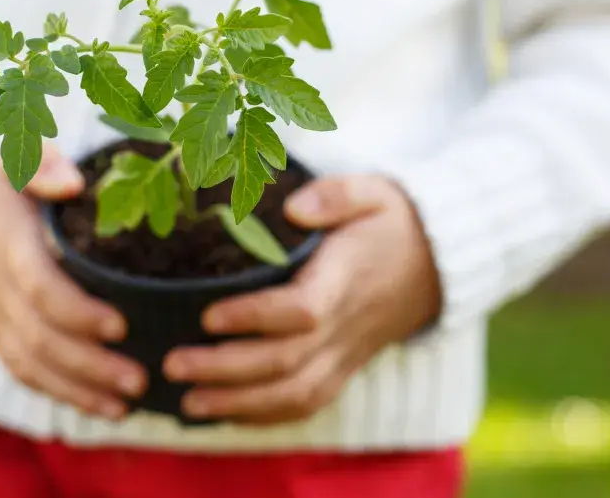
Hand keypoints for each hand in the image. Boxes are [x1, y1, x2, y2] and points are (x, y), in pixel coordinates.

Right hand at [0, 146, 146, 419]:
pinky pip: (23, 371)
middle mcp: (0, 289)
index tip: (121, 326)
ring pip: (31, 365)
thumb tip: (75, 184)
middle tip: (139, 380)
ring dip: (78, 390)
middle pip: (41, 339)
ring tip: (125, 407)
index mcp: (10, 246)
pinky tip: (99, 407)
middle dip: (90, 365)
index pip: (40, 288)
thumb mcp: (16, 160)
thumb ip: (44, 166)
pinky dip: (59, 393)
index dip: (78, 312)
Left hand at [163, 175, 441, 424]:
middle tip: (172, 363)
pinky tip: (223, 413)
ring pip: (293, 394)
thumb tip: (293, 207)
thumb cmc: (391, 224)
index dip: (254, 317)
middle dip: (224, 369)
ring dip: (237, 404)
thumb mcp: (373, 192)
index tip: (207, 315)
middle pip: (285, 362)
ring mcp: (346, 355)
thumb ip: (336, 195)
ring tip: (186, 401)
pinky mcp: (344, 370)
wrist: (437, 266)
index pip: (301, 310)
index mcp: (346, 280)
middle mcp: (345, 327)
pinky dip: (263, 416)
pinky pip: (306, 404)